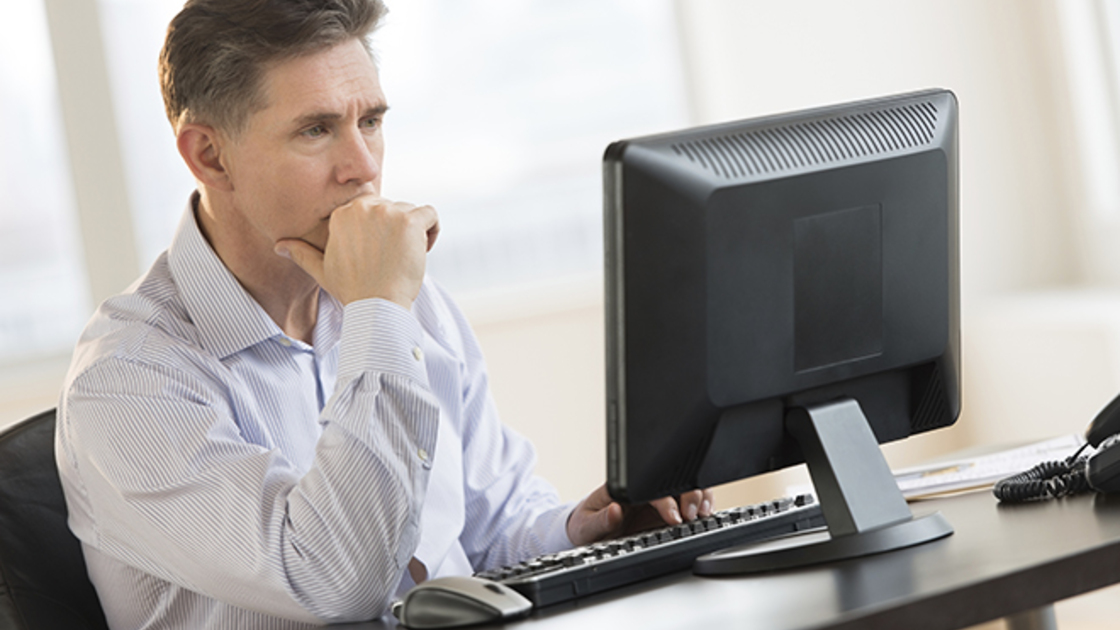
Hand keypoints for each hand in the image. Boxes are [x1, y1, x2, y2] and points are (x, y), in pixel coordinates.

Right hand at [274, 195, 439, 307]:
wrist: (376, 306)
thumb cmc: (352, 290)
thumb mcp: (322, 270)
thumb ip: (302, 253)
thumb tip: (279, 246)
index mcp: (342, 214)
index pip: (372, 208)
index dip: (379, 230)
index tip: (380, 252)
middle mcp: (363, 207)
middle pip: (393, 208)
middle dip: (397, 231)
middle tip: (393, 259)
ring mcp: (387, 212)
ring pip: (412, 211)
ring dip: (415, 233)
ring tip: (406, 258)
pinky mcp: (410, 221)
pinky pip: (431, 214)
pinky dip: (433, 230)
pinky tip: (424, 250)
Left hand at [566, 484, 713, 546]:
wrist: (589, 533)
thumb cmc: (586, 525)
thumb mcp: (587, 525)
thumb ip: (601, 520)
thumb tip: (614, 511)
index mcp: (626, 488)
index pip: (651, 487)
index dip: (666, 500)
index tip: (674, 515)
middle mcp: (645, 491)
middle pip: (674, 483)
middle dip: (690, 495)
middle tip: (693, 515)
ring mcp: (658, 501)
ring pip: (686, 489)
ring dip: (699, 497)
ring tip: (704, 513)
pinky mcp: (666, 512)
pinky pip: (688, 504)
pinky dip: (701, 506)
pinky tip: (706, 514)